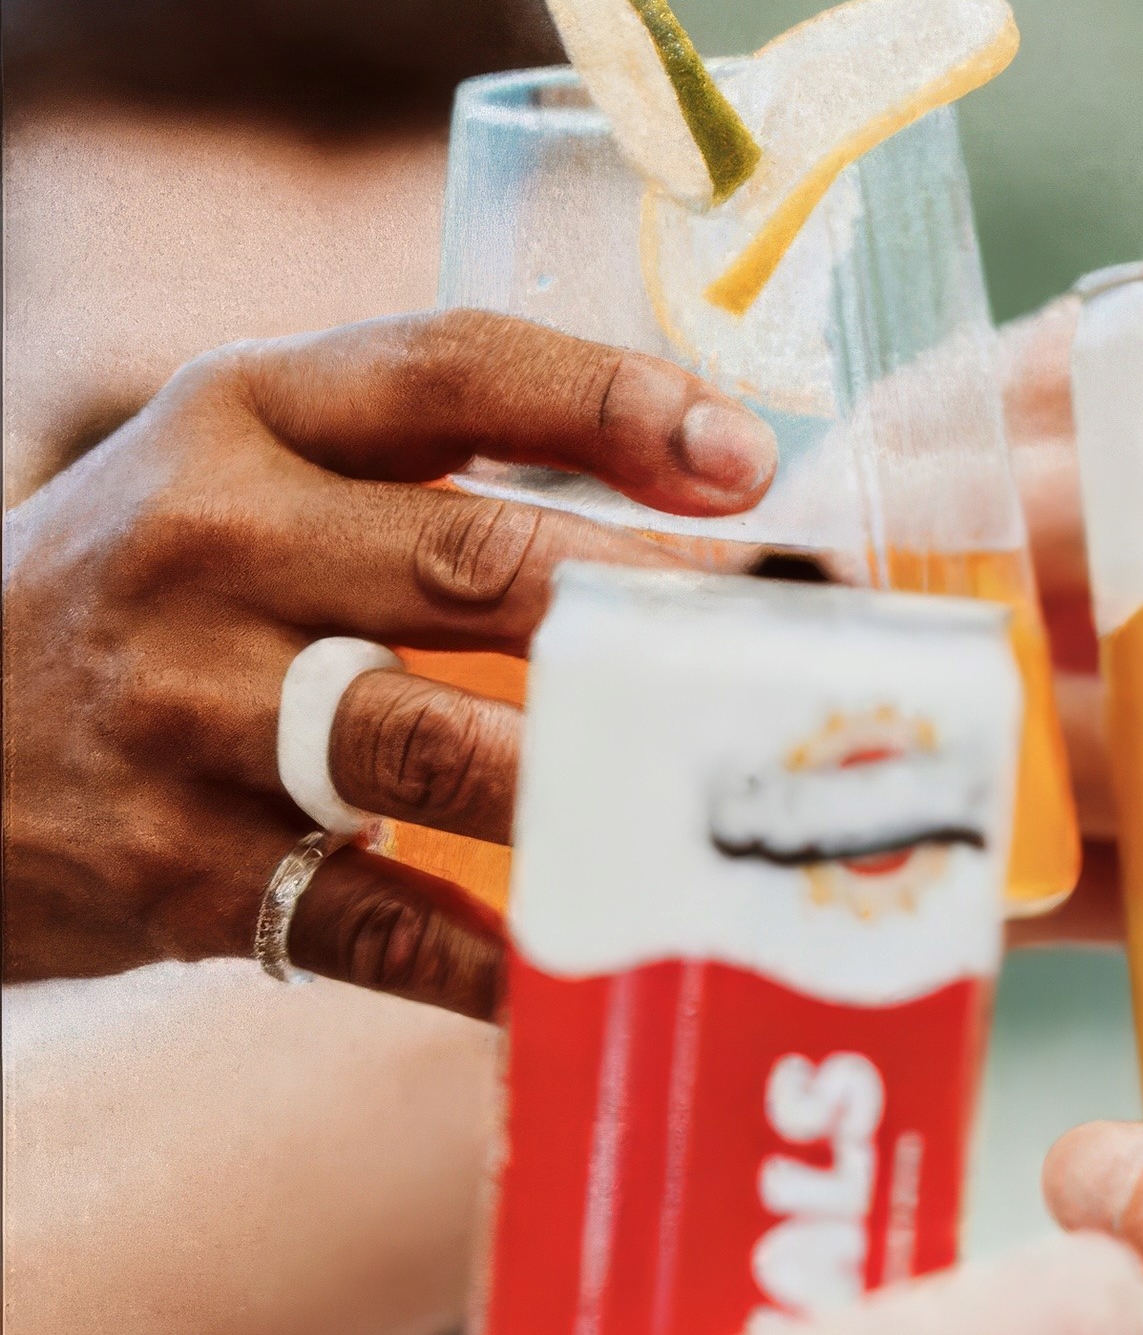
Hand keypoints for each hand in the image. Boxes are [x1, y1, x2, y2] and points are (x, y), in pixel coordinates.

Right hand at [1, 309, 775, 1014]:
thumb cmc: (151, 592)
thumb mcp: (242, 469)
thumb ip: (430, 459)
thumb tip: (715, 486)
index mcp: (241, 418)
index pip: (451, 369)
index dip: (616, 406)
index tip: (752, 461)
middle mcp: (210, 547)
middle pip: (475, 566)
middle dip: (657, 614)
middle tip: (798, 651)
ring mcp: (189, 714)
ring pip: (440, 748)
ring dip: (600, 780)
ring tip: (732, 796)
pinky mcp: (183, 869)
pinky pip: (380, 923)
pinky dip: (499, 958)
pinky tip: (602, 965)